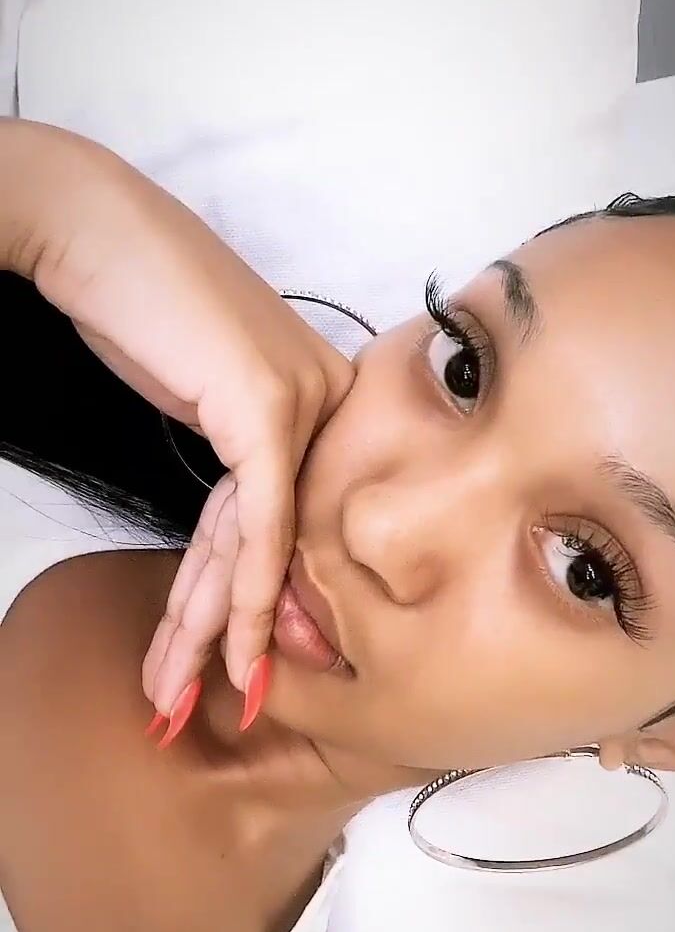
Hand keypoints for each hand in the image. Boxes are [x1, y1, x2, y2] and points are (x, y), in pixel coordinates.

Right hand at [1, 119, 353, 710]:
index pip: (279, 521)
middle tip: (193, 700)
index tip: (227, 662)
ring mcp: (307, 400)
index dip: (244, 600)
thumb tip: (238, 524)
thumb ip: (234, 453)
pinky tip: (232, 653)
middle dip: (221, 633)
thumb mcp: (197, 390)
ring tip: (179, 697)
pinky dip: (243, 592)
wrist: (89, 231)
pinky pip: (261, 522)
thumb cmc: (135, 299)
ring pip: (260, 546)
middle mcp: (329, 402)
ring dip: (212, 631)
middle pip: (268, 543)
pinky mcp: (272, 404)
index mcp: (319, 399)